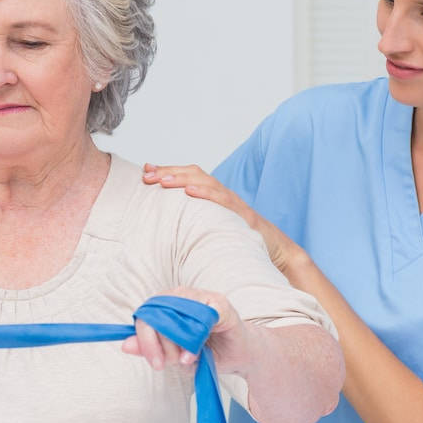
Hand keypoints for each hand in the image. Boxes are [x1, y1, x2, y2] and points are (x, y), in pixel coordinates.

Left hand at [123, 287, 243, 370]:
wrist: (240, 356)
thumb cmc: (206, 353)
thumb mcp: (173, 356)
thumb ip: (150, 348)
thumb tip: (125, 345)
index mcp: (167, 306)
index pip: (146, 315)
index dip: (145, 340)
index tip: (155, 363)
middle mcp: (182, 296)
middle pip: (159, 314)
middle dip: (162, 345)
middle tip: (172, 362)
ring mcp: (202, 297)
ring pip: (179, 315)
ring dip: (181, 343)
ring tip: (187, 358)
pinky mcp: (221, 304)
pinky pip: (203, 316)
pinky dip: (198, 337)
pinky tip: (199, 351)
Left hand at [142, 162, 303, 273]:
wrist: (276, 250)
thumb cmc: (240, 239)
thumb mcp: (213, 228)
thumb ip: (195, 223)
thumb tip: (165, 228)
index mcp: (214, 197)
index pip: (189, 176)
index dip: (168, 171)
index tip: (145, 171)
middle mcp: (223, 195)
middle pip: (194, 174)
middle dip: (169, 172)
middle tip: (146, 176)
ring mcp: (234, 204)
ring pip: (207, 183)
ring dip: (182, 179)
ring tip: (162, 181)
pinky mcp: (243, 216)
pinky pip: (223, 202)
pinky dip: (206, 194)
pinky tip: (190, 193)